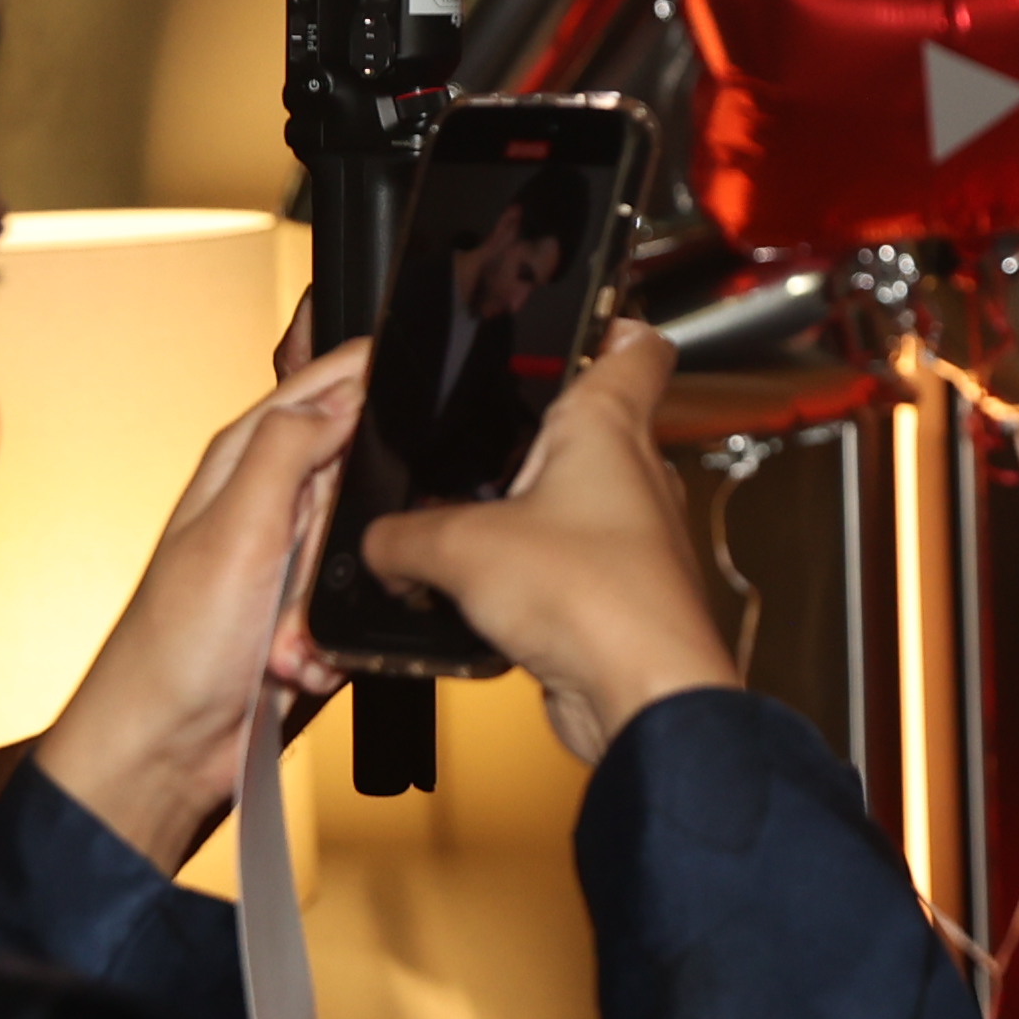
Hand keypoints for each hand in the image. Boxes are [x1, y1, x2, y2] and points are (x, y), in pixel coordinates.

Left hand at [26, 340, 373, 872]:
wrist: (167, 748)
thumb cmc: (173, 645)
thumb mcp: (234, 529)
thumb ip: (288, 450)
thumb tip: (346, 392)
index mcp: (245, 460)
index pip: (326, 384)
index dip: (374, 381)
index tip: (417, 400)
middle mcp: (271, 502)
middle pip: (365, 475)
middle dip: (360, 527)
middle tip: (313, 569)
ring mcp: (293, 561)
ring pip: (371, 548)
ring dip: (341, 597)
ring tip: (292, 630)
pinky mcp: (310, 613)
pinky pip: (363, 610)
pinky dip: (338, 641)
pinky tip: (297, 660)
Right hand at [358, 325, 741, 763]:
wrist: (639, 698)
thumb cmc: (594, 601)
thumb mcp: (459, 548)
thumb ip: (404, 535)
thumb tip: (379, 541)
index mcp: (610, 424)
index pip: (637, 345)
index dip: (608, 324)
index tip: (569, 321)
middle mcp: (632, 473)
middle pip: (586, 426)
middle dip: (524, 434)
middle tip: (469, 441)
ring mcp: (632, 537)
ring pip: (569, 503)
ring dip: (520, 514)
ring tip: (462, 529)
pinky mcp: (617, 594)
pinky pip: (563, 566)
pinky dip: (525, 576)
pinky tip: (481, 598)